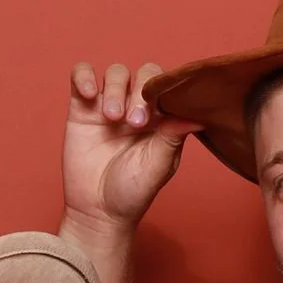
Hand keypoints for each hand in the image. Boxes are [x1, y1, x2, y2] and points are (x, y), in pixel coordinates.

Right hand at [61, 61, 200, 239]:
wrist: (98, 210)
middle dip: (139, 93)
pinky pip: (81, 75)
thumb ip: (174, 136)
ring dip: (114, 89)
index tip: (154, 118)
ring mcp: (109, 104)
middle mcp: (137, 106)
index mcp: (161, 118)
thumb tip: (200, 116)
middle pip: (143, 74)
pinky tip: (88, 94)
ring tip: (112, 118)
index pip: (166, 86)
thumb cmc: (133, 191)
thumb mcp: (159, 165)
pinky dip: (83, 76)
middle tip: (133, 123)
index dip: (162, 92)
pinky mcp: (82, 107)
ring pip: (115, 72)